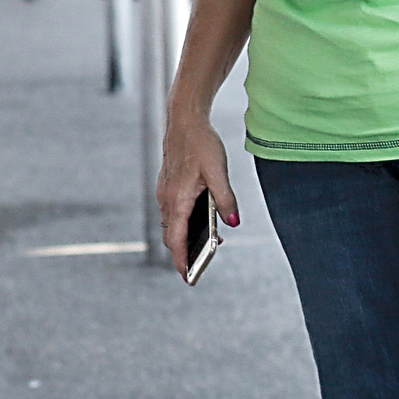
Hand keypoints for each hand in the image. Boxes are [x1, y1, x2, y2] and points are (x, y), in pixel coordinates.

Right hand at [157, 103, 239, 277]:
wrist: (184, 121)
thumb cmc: (201, 144)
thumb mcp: (219, 172)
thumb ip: (226, 200)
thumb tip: (233, 224)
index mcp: (177, 199)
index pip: (176, 238)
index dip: (181, 259)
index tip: (187, 277)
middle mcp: (167, 199)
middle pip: (171, 235)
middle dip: (183, 252)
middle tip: (200, 265)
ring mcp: (165, 192)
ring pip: (171, 224)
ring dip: (184, 237)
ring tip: (209, 242)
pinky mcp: (168, 187)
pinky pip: (172, 212)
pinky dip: (183, 223)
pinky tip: (201, 219)